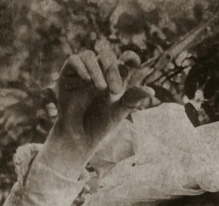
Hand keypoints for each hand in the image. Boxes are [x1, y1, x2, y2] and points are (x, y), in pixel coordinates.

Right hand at [39, 40, 154, 176]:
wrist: (79, 137)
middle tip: (114, 90)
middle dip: (112, 69)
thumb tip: (152, 91)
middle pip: (106, 55)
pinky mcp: (67, 75)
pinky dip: (81, 67)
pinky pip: (74, 60)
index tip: (135, 64)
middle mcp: (99, 71)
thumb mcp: (119, 112)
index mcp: (114, 78)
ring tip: (100, 88)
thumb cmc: (100, 125)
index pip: (123, 59)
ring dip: (97, 70)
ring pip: (90, 56)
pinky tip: (87, 80)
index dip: (130, 57)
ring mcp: (82, 71)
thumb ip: (132, 99)